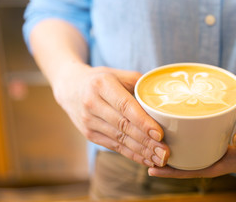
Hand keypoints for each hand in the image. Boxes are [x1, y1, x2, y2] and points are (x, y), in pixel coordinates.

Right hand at [52, 63, 169, 167]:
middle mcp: (92, 103)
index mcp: (102, 85)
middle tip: (165, 152)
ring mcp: (88, 121)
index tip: (159, 134)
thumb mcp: (119, 74)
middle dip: (146, 142)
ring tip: (159, 159)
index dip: (143, 122)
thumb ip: (140, 84)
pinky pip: (113, 146)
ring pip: (119, 139)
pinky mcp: (89, 134)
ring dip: (141, 151)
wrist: (70, 87)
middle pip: (123, 126)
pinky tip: (146, 160)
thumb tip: (163, 99)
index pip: (125, 106)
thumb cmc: (101, 79)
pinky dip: (131, 154)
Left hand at [148, 92, 235, 177]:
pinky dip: (183, 132)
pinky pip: (197, 132)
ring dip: (173, 147)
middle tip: (144, 157)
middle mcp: (223, 152)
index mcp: (233, 159)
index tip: (157, 169)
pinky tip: (169, 125)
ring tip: (150, 143)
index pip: (202, 170)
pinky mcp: (217, 127)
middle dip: (170, 162)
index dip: (179, 172)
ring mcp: (219, 140)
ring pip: (192, 147)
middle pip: (192, 161)